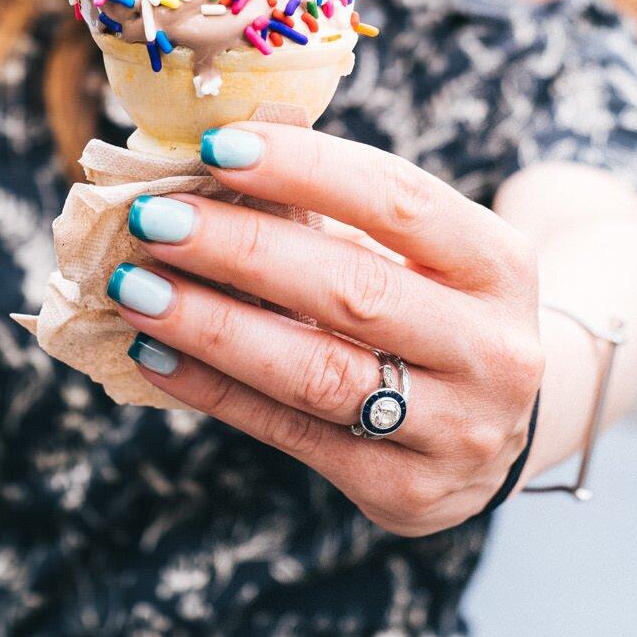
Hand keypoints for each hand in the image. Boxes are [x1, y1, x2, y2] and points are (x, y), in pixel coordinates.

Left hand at [109, 122, 544, 532]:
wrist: (501, 429)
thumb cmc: (432, 310)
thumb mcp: (420, 255)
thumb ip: (336, 212)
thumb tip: (212, 162)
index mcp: (499, 265)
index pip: (400, 201)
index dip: (305, 169)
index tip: (216, 146)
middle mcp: (492, 350)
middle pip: (354, 292)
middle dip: (242, 251)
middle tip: (155, 220)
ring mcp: (454, 429)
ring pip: (318, 373)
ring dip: (213, 327)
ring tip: (136, 289)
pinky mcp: (403, 490)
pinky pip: (291, 434)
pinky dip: (214, 391)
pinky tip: (154, 355)